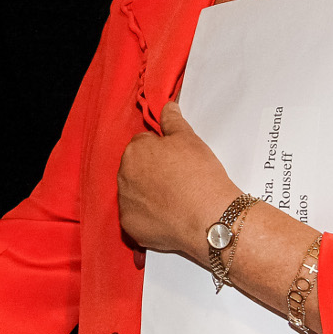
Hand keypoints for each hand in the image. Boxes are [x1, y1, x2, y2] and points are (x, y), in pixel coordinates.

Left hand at [118, 101, 235, 261]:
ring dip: (149, 194)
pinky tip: (169, 216)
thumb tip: (167, 107)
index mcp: (135, 151)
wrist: (209, 217)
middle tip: (177, 179)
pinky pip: (137, 218)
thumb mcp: (189, 139)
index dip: (161, 151)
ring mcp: (125, 203)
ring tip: (174, 199)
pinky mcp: (130, 226)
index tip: (176, 160)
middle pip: (136, 169)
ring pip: (135, 193)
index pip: (143, 144)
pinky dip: (149, 217)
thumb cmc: (200, 176)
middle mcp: (123, 176)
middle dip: (152, 172)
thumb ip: (172, 121)